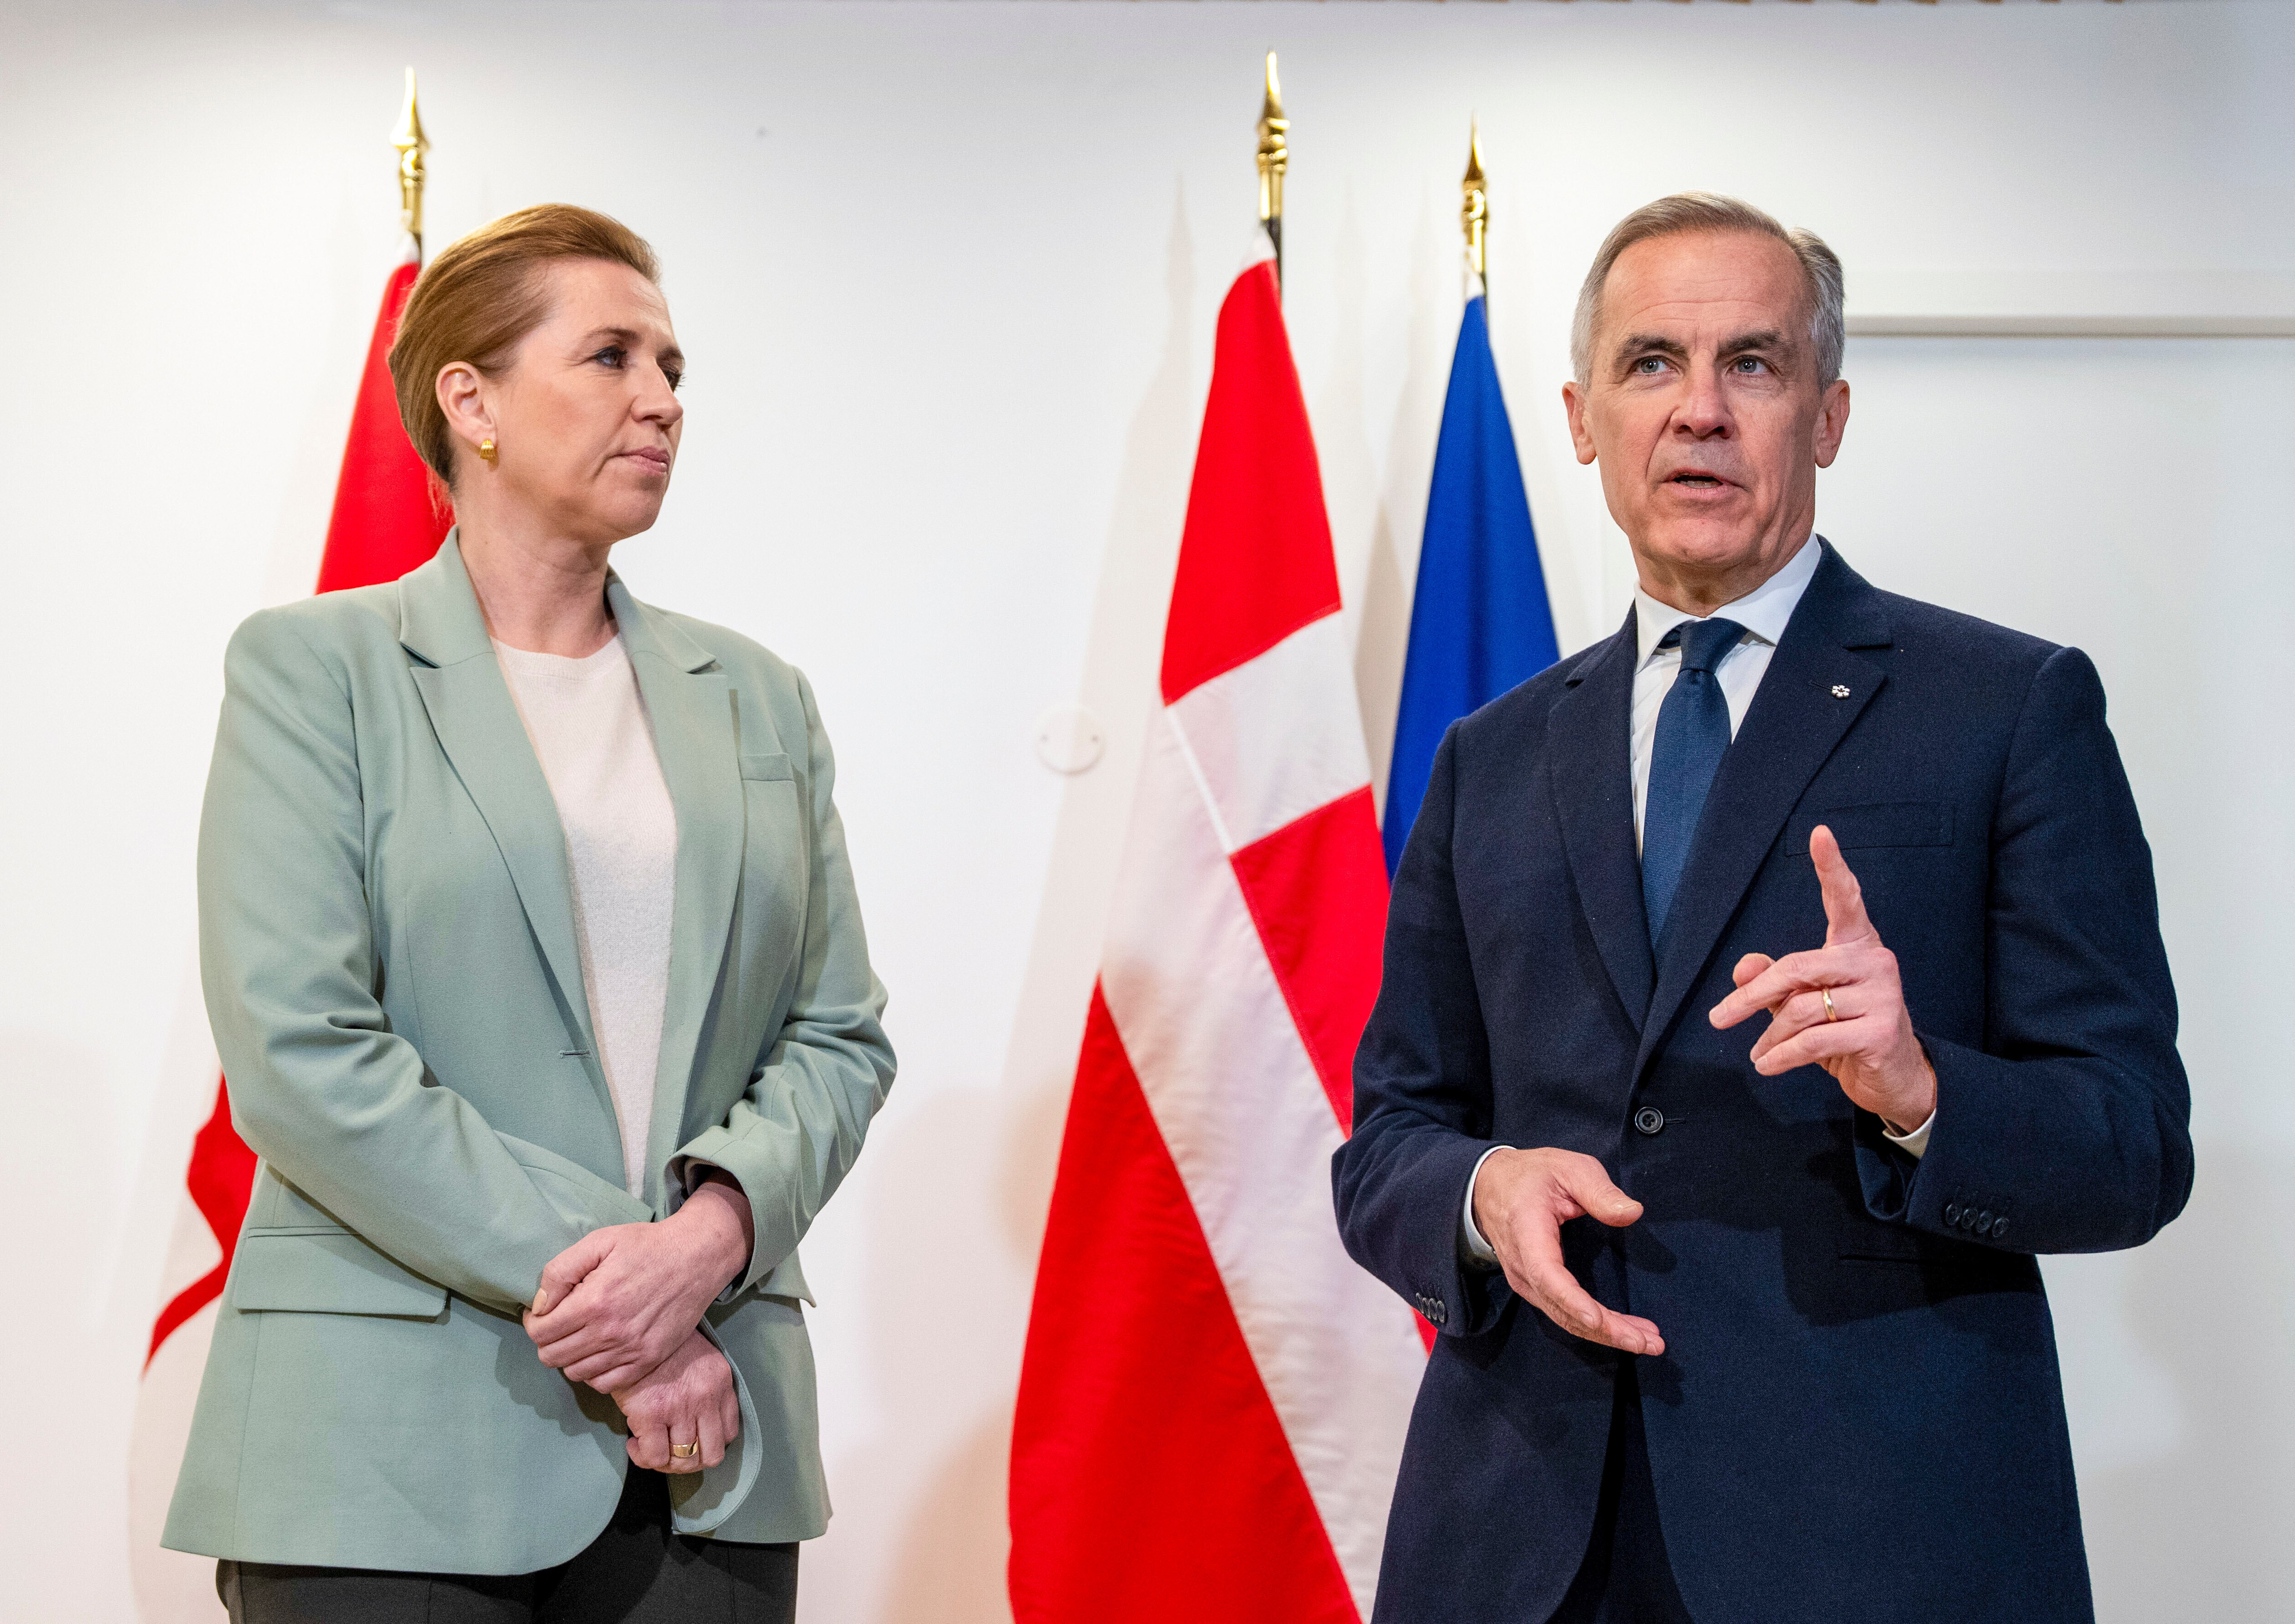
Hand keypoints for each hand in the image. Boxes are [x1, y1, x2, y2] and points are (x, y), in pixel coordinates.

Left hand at [523, 1174, 754, 1392]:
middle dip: (547, 1341)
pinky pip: (605, 1384)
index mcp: (593, 1302)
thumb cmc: (646, 1245)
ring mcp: (630, 1350)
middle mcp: (610, 1332)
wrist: (696, 1257)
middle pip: (552, 1357)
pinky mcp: (648, 1360)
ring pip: (575, 1373)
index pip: (540, 1332)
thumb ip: (560, 1272)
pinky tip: (598, 1351)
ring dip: (568, 1357)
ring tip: (579, 1335)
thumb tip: (539, 1305)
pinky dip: (593, 1372)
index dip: (533, 1323)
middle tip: (557, 1324)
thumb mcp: (599, 1242)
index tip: (540, 1313)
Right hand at [615, 1328, 740, 1474]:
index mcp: (720, 1383)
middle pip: (712, 1455)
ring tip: (652, 1449)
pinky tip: (635, 1444)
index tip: (693, 1442)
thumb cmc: (663, 1348)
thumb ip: (706, 1391)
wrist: (632, 1330)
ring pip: (685, 1460)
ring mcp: (680, 1408)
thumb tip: (699, 1427)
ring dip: (666, 1462)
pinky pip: (656, 1457)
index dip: (710, 1445)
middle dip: (692, 1462)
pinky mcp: (651, 1415)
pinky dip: (645, 1458)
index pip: (729, 1433)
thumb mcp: (699, 1361)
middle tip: (673, 1455)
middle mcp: (706, 1397)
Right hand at [1472, 1147, 1662, 1355]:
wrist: (1490, 1186)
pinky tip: (1624, 1330)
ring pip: (1565, 1318)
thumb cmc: (1533, 1175)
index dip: (1571, 1299)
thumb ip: (1599, 1190)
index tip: (1596, 1319)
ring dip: (1606, 1334)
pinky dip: (1594, 1326)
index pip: (1546, 1273)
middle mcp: (1522, 1266)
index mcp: (1527, 1232)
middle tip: (1650, 1343)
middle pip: (1562, 1308)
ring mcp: (1526, 1281)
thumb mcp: (1569, 1168)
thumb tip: (1633, 1213)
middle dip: (1606, 1330)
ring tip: (1648, 1341)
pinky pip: (1563, 1314)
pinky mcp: (1535, 1288)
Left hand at [1708, 824, 1937, 1132]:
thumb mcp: (1805, 1002)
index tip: (1820, 833)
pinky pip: (1814, 1041)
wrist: (1893, 1078)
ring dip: (1770, 1037)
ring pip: (1801, 1010)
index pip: (1845, 899)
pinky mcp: (1882, 1031)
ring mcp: (1884, 995)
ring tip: (1759, 1053)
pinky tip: (1768, 1065)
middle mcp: (1875, 961)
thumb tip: (1744, 967)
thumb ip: (1774, 981)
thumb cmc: (1845, 1031)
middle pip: (1797, 967)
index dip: (1832, 867)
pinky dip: (1782, 1056)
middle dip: (1752, 997)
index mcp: (1857, 944)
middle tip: (1718, 1019)